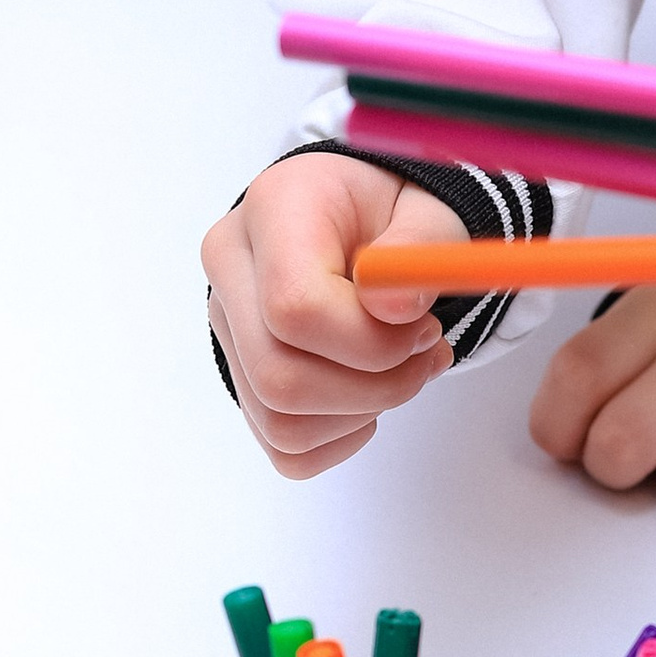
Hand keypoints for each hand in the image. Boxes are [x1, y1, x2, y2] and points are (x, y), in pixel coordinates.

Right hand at [204, 154, 460, 480]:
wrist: (361, 220)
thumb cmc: (393, 212)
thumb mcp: (428, 208)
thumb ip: (419, 246)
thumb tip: (398, 309)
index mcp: (272, 209)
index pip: (294, 309)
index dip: (372, 342)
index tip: (426, 327)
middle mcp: (230, 268)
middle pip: (278, 377)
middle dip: (375, 387)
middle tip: (427, 355)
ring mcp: (228, 328)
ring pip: (281, 422)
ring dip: (363, 413)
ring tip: (408, 369)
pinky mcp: (241, 376)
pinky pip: (286, 447)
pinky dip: (342, 438)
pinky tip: (372, 394)